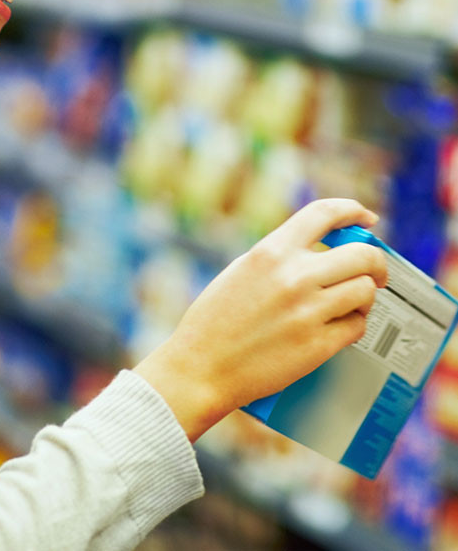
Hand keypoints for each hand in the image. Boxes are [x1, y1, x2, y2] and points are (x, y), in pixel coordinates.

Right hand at [134, 198, 387, 441]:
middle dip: (376, 263)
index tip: (367, 219)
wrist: (201, 368)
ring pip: (365, 291)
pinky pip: (356, 326)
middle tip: (376, 273)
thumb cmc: (216, 319)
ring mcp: (308, 311)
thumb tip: (322, 249)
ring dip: (366, 296)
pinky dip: (354, 324)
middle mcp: (294, 275)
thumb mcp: (243, 270)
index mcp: (273, 250)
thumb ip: (280, 255)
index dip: (353, 210)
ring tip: (355, 303)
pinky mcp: (317, 346)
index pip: (325, 213)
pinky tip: (344, 326)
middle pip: (362, 254)